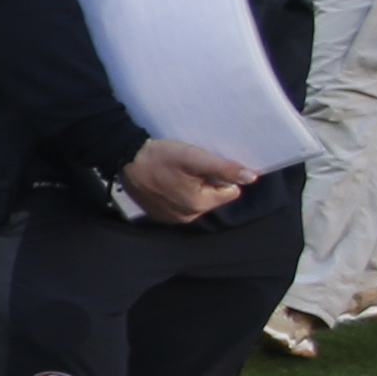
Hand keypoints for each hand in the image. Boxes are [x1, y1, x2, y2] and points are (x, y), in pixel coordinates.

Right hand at [117, 138, 253, 225]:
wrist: (124, 158)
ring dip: (191, 189)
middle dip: (205, 184)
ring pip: (197, 202)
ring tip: (175, 175)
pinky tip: (166, 183)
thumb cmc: (160, 156)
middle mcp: (187, 217)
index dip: (219, 176)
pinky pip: (180, 207)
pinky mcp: (159, 216)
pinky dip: (177, 195)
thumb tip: (252, 178)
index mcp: (199, 204)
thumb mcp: (194, 157)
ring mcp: (171, 219)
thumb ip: (224, 169)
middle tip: (186, 169)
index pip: (229, 192)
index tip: (201, 167)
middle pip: (212, 198)